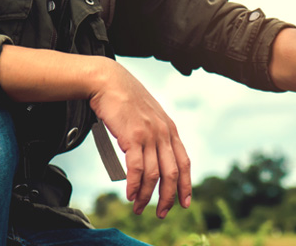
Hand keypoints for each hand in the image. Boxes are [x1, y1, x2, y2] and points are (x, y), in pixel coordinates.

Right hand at [89, 60, 190, 218]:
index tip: (184, 202)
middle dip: (168, 197)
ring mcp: (150, 135)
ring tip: (139, 207)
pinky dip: (134, 185)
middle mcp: (164, 133)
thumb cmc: (125, 100)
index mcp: (171, 129)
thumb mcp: (148, 118)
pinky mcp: (132, 136)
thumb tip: (149, 160)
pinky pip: (137, 168)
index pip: (185, 163)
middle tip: (162, 213)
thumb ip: (154, 136)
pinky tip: (130, 194)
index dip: (186, 185)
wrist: (109, 82)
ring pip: (154, 175)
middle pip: (172, 173)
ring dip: (146, 195)